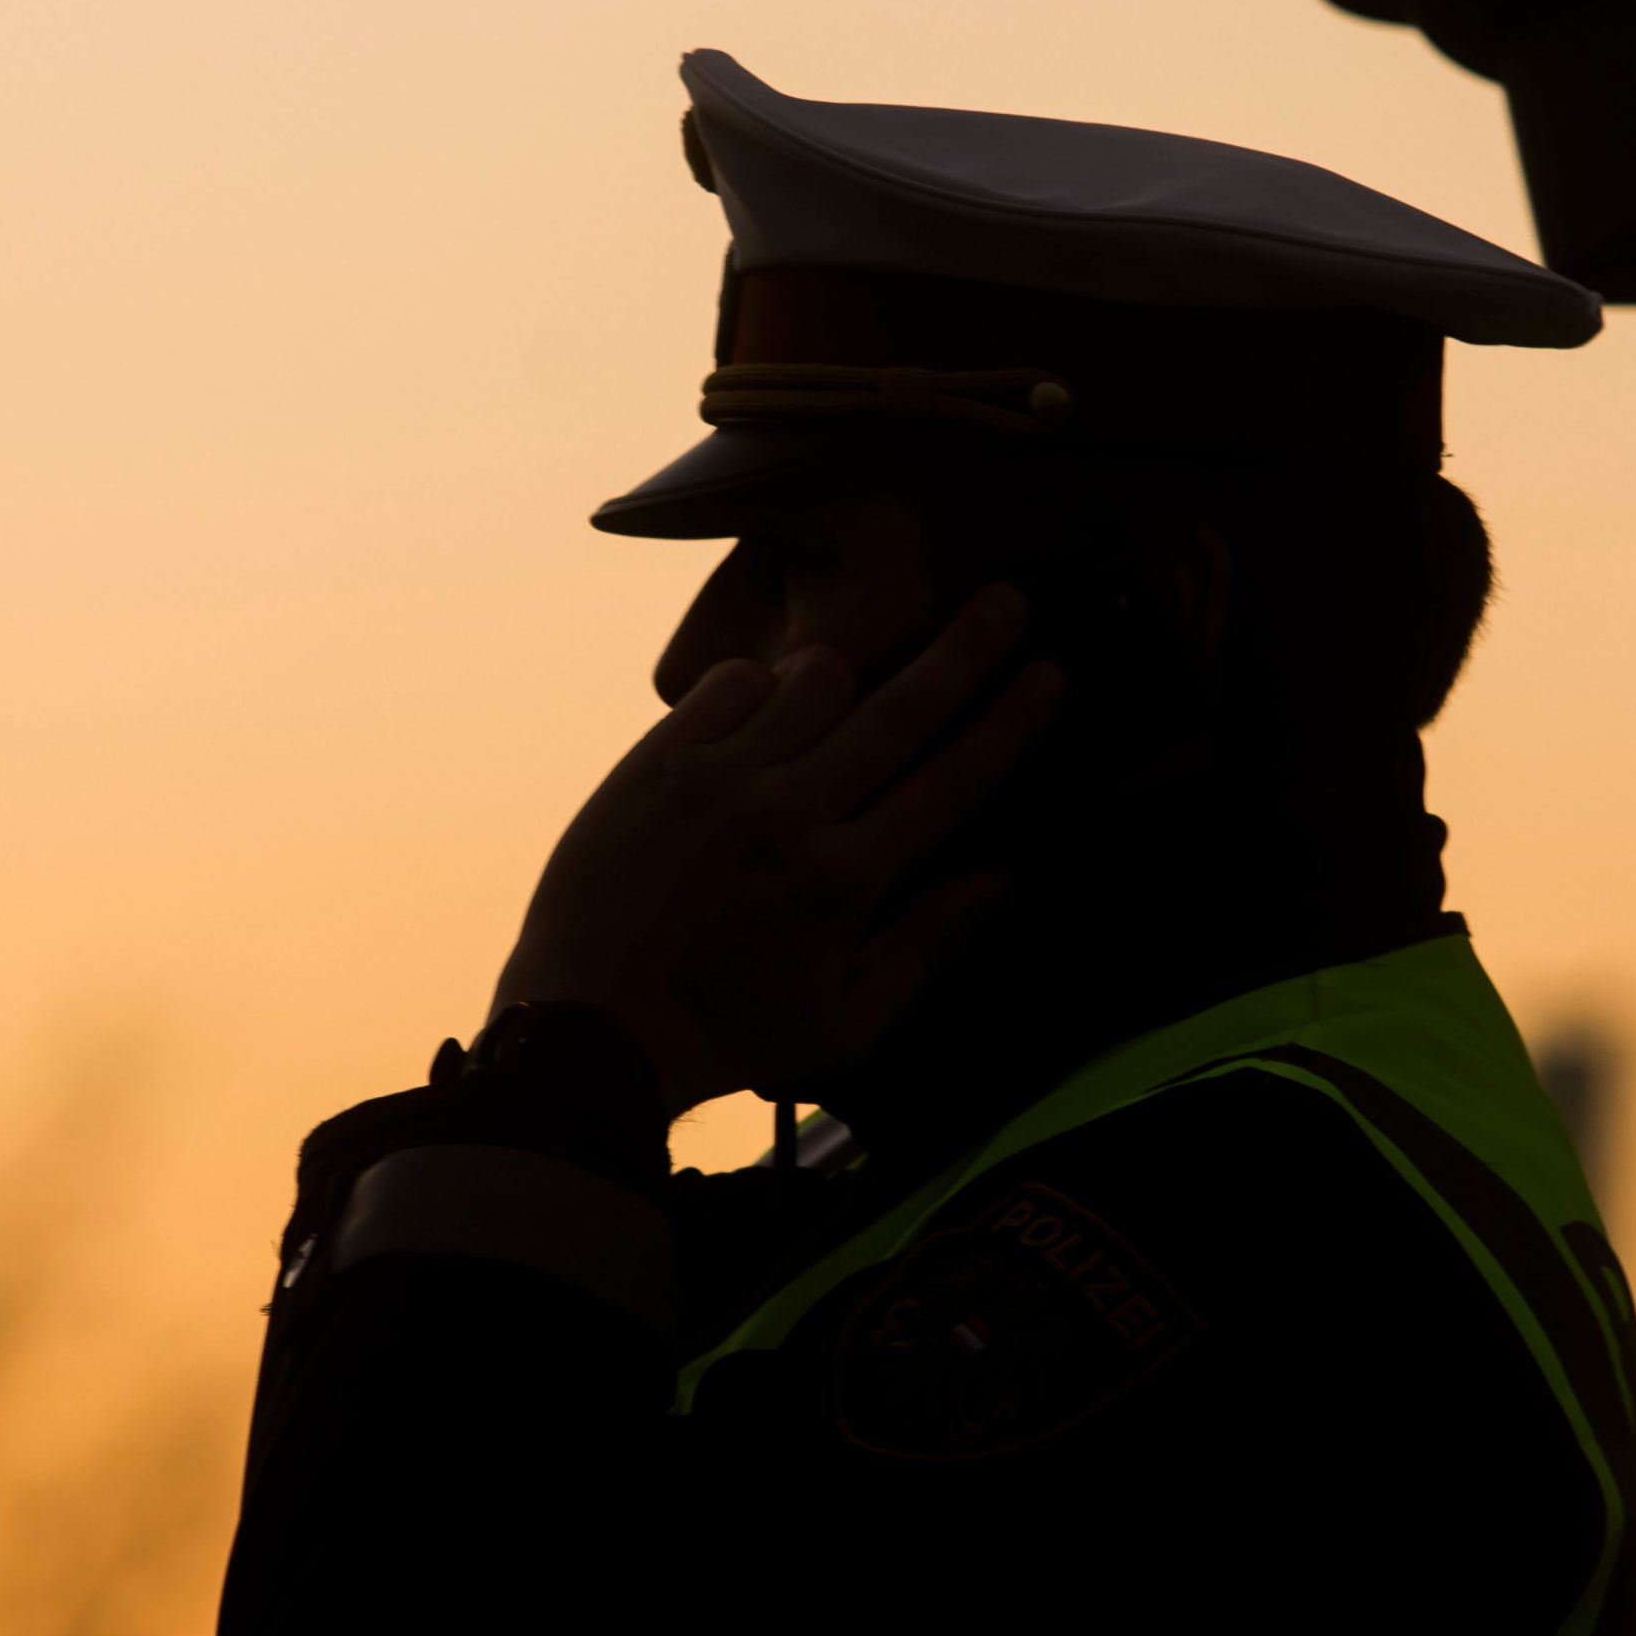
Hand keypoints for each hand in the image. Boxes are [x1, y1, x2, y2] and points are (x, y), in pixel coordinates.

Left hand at [491, 587, 1062, 1111]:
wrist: (585, 1027)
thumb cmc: (730, 1036)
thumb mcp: (847, 1024)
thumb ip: (930, 946)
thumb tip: (1004, 876)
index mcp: (842, 883)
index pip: (950, 782)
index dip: (1009, 723)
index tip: (1050, 674)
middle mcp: (786, 816)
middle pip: (899, 712)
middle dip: (966, 651)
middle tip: (1007, 599)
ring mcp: (716, 780)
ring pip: (815, 680)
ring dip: (849, 678)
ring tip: (850, 697)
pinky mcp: (657, 760)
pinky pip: (733, 682)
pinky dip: (764, 686)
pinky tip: (765, 719)